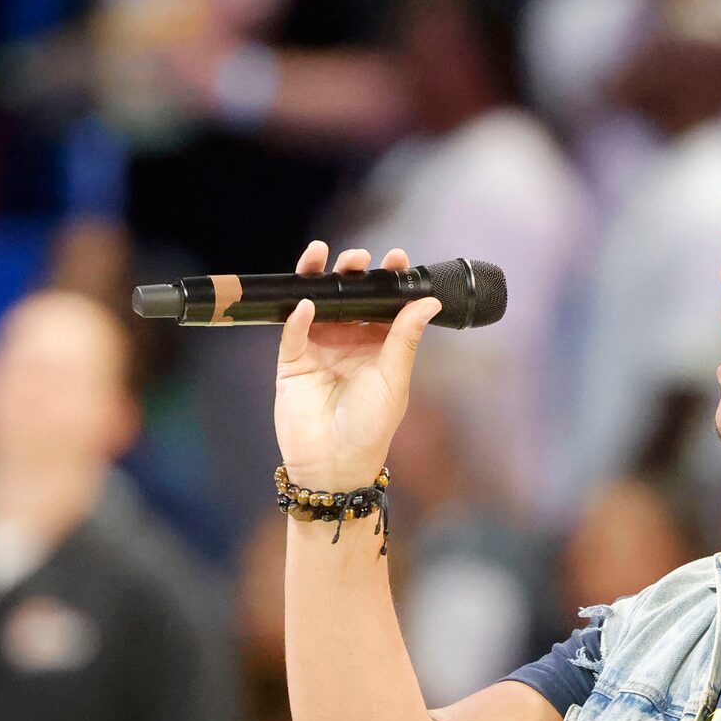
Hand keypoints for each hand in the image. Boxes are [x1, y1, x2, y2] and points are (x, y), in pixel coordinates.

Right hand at [272, 242, 444, 491]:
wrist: (334, 464)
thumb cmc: (371, 428)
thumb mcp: (393, 379)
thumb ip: (405, 337)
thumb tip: (428, 301)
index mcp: (378, 344)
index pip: (384, 302)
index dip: (389, 279)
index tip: (397, 258)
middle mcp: (348, 340)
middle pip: (348, 295)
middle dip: (353, 272)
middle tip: (358, 259)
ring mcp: (319, 347)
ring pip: (316, 302)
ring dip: (319, 278)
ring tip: (322, 255)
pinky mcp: (292, 361)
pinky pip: (293, 331)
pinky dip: (298, 316)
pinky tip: (307, 305)